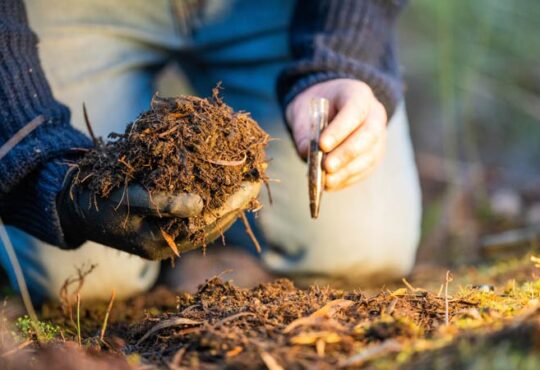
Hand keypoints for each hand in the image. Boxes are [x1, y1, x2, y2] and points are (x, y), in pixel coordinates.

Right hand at [57, 169, 260, 259]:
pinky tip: (223, 184)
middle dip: (236, 202)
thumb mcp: (125, 200)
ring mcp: (166, 234)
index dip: (231, 205)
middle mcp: (168, 243)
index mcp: (159, 244)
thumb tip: (200, 204)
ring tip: (247, 179)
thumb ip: (160, 202)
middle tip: (258, 178)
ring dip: (227, 200)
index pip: (206, 225)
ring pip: (207, 219)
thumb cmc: (96, 202)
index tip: (252, 185)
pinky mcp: (163, 222)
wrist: (74, 206)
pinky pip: (195, 212)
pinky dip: (211, 197)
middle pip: (213, 224)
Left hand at [286, 79, 387, 190]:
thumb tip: (308, 154)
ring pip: (370, 155)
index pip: (355, 110)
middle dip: (347, 153)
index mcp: (358, 94)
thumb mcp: (303, 111)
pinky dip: (348, 178)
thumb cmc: (314, 108)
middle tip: (326, 167)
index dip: (340, 129)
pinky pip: (366, 169)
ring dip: (347, 170)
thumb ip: (305, 131)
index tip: (322, 145)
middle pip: (369, 134)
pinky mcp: (374, 155)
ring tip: (326, 181)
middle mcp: (374, 114)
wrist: (326, 109)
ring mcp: (379, 136)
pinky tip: (331, 184)